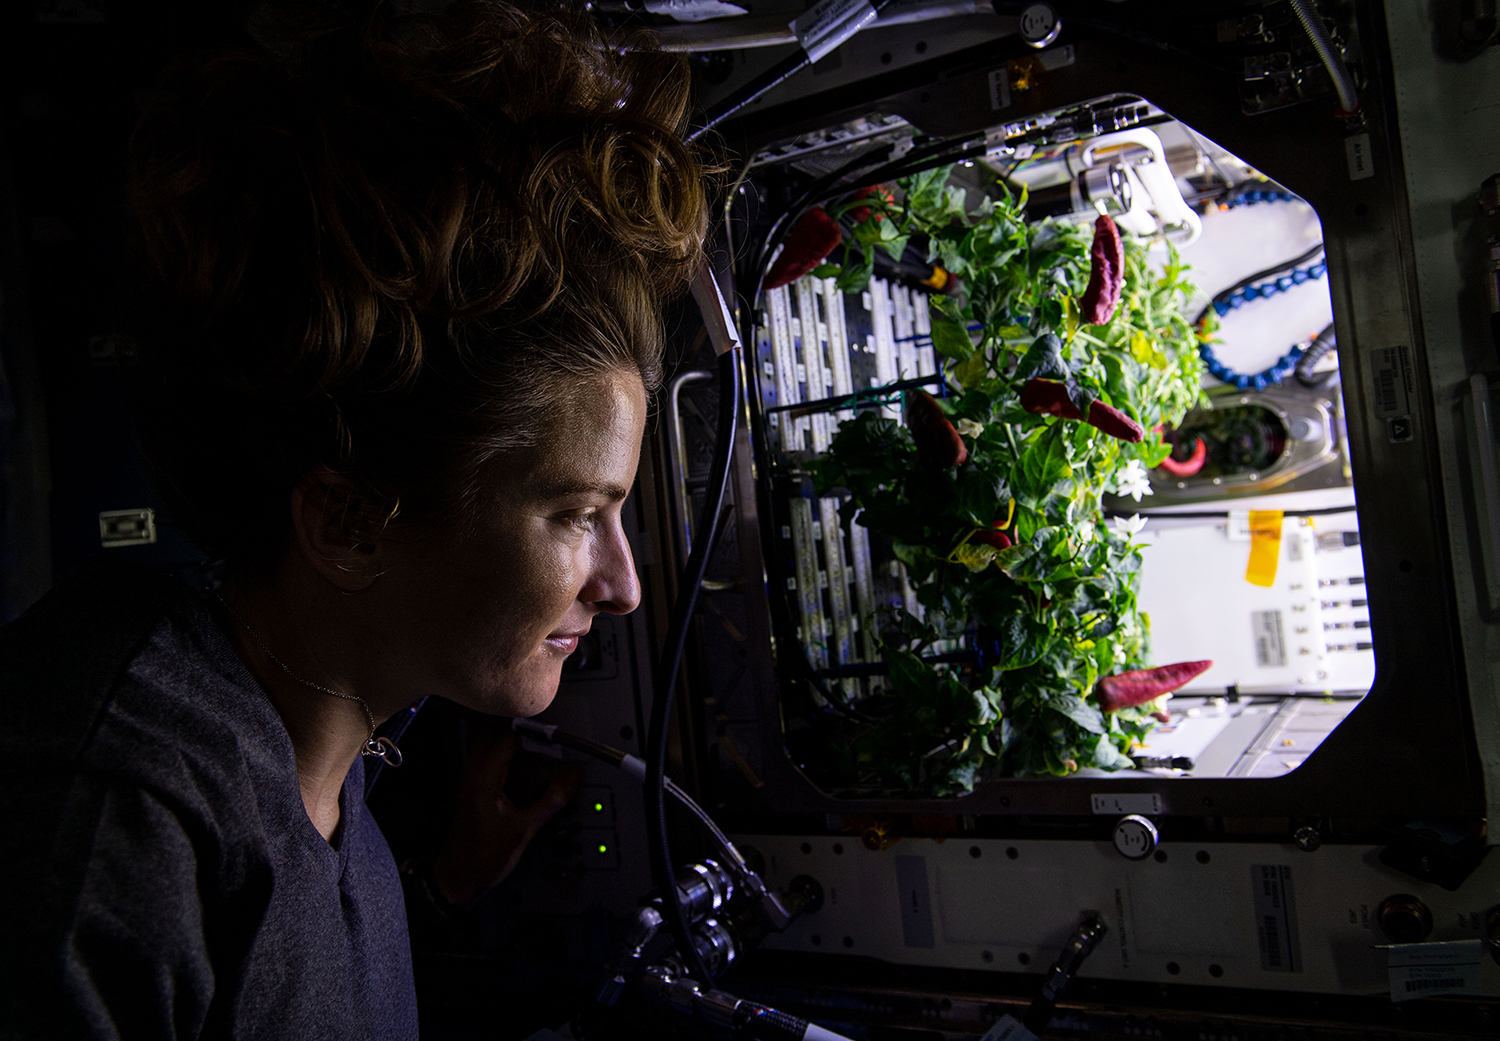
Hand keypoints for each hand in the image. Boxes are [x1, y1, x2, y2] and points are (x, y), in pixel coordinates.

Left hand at [429, 729, 579, 907]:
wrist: (459, 877)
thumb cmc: (482, 857)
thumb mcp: (524, 829)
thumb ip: (550, 801)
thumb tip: (571, 779)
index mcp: (484, 778)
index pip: (507, 737)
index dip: (531, 733)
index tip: (550, 736)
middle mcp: (473, 774)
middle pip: (492, 732)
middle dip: (518, 729)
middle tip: (543, 736)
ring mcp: (471, 780)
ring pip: (488, 743)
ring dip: (511, 741)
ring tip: (537, 747)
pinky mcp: (473, 789)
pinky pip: (488, 759)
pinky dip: (505, 755)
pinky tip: (523, 766)